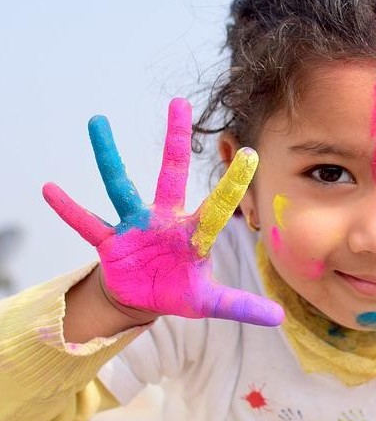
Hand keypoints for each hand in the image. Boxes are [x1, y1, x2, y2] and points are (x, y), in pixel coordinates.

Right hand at [43, 97, 283, 325]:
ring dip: (108, 156)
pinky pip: (86, 223)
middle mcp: (165, 220)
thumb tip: (279, 318)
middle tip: (179, 103)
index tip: (252, 154)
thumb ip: (240, 305)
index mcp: (193, 234)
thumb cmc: (179, 290)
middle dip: (175, 140)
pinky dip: (69, 209)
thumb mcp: (209, 302)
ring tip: (97, 121)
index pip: (218, 207)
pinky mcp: (110, 241)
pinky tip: (49, 189)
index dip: (232, 184)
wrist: (143, 296)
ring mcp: (135, 226)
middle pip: (172, 174)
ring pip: (120, 186)